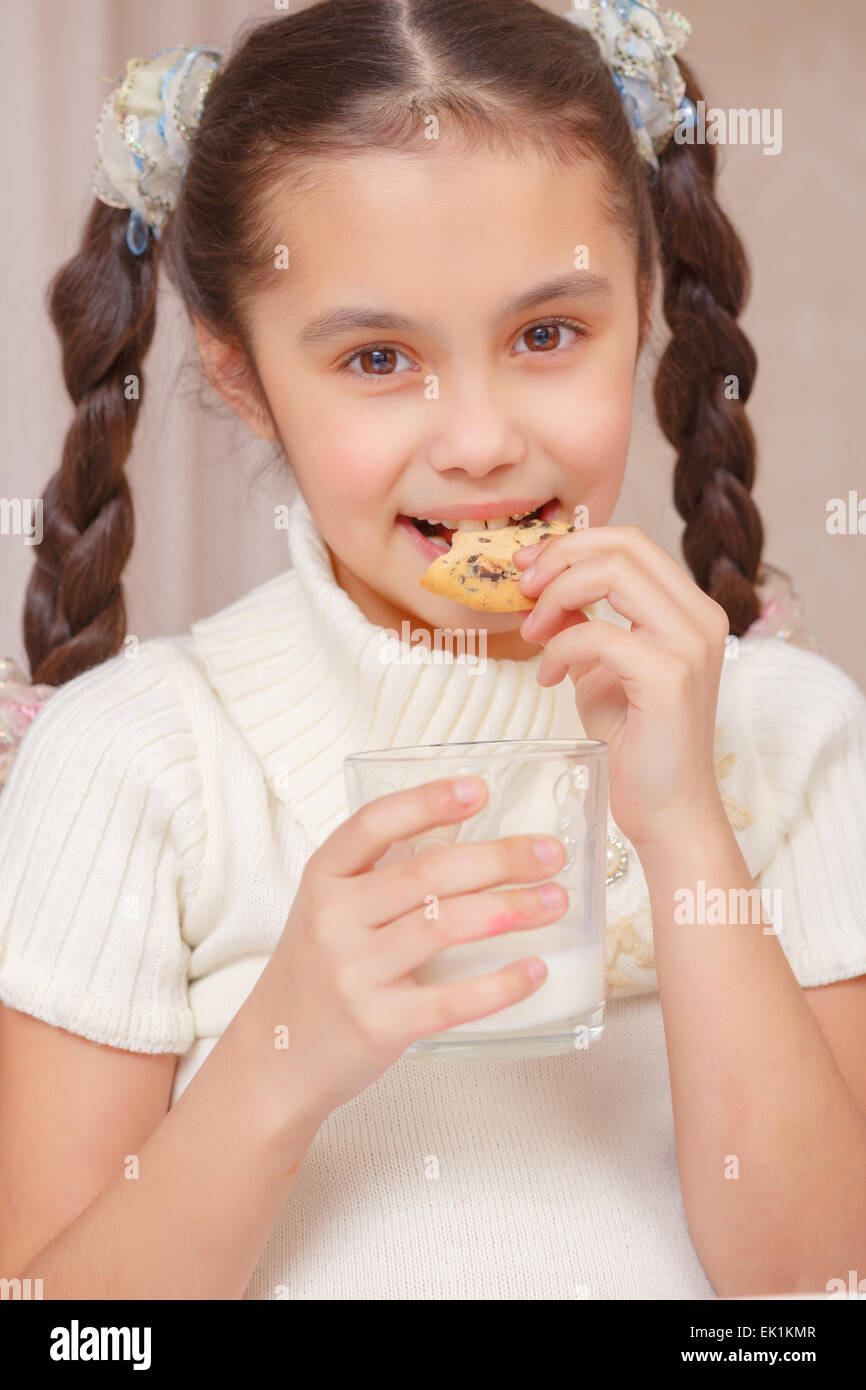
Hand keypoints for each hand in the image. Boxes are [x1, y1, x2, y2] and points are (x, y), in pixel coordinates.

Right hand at [254, 776, 566, 1121]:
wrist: (277, 1059)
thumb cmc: (318, 973)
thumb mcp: (332, 910)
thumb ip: (386, 872)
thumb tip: (467, 831)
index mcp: (323, 879)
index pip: (375, 824)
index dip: (428, 801)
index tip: (480, 790)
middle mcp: (332, 920)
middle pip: (427, 874)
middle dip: (500, 858)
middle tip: (550, 853)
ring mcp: (353, 974)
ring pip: (444, 927)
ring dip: (511, 910)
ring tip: (554, 901)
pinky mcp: (378, 1025)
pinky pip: (452, 1000)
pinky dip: (501, 985)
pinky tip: (535, 971)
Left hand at [513, 525, 730, 850]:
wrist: (667, 808)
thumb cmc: (636, 742)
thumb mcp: (599, 669)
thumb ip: (580, 624)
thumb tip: (543, 586)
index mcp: (689, 609)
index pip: (631, 542)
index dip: (572, 544)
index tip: (527, 567)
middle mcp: (699, 618)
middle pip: (622, 546)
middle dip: (559, 559)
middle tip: (522, 591)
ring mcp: (689, 644)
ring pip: (612, 573)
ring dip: (556, 596)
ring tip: (532, 634)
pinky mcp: (669, 676)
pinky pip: (597, 634)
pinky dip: (560, 648)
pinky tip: (549, 676)